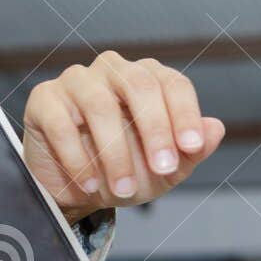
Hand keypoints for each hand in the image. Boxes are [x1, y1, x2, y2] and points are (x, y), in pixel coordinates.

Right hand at [22, 51, 225, 223]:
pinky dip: (78, 158)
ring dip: (115, 153)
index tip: (190, 148)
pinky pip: (62, 123)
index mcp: (149, 79)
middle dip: (155, 130)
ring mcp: (77, 81)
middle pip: (139, 85)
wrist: (78, 189)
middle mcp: (114, 71)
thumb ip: (191, 151)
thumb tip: (216, 128)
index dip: (185, 114)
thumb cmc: (126, 170)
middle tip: (162, 169)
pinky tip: (90, 184)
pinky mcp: (45, 99)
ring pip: (99, 104)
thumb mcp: (165, 169)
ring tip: (123, 189)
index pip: (173, 83)